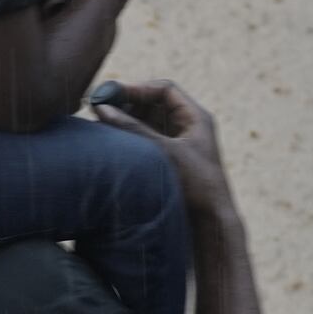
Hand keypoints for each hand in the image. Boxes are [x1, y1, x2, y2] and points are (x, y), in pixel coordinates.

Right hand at [88, 78, 232, 220]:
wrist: (211, 225)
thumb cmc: (197, 186)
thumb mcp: (164, 152)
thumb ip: (133, 129)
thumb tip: (102, 108)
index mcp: (196, 118)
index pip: (164, 90)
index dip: (137, 89)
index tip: (111, 95)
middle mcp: (187, 128)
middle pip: (153, 106)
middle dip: (127, 106)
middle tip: (101, 110)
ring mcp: (178, 146)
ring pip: (147, 125)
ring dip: (126, 124)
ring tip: (103, 128)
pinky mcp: (168, 163)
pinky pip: (146, 144)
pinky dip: (129, 141)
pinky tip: (112, 145)